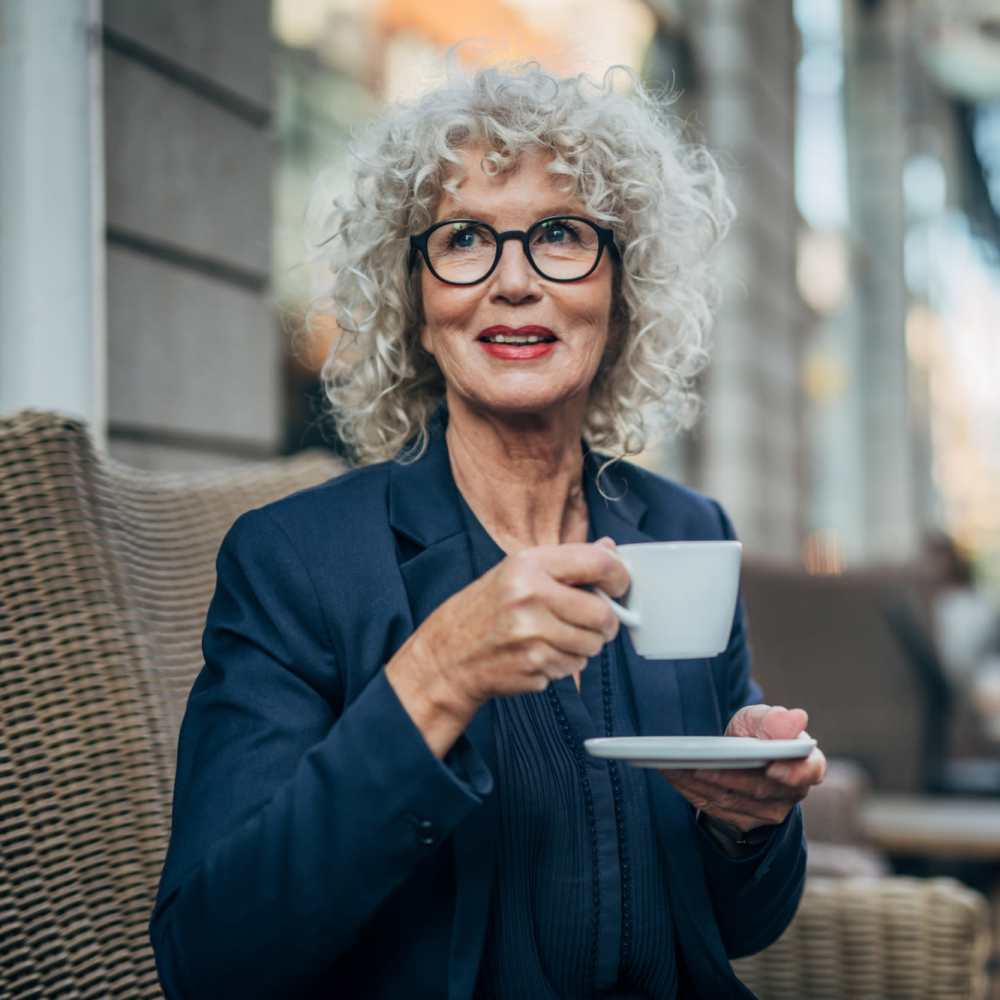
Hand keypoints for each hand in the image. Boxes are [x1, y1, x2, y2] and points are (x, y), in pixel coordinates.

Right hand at [385, 538, 628, 755]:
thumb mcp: (518, 571)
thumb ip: (566, 561)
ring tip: (558, 636)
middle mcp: (530, 596)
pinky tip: (542, 653)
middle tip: (595, 621)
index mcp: (529, 565)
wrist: (448, 654)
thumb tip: (610, 550)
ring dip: (585, 645)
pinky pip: (574, 667)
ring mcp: (531, 634)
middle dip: (606, 621)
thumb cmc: (486, 609)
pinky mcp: (533, 665)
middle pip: (601, 613)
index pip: (597, 564)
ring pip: (592, 645)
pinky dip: (566, 663)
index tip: (620, 585)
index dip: (619, 577)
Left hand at [660, 705, 826, 832]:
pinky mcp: (743, 821)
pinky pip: (715, 808)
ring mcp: (768, 811)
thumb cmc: (756, 733)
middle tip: (698, 763)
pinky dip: (691, 790)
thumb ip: (773, 720)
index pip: (809, 771)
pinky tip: (672, 773)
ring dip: (701, 783)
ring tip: (674, 765)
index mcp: (806, 763)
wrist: (740, 755)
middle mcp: (791, 793)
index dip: (793, 772)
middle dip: (727, 776)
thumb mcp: (761, 719)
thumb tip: (795, 718)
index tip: (772, 769)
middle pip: (760, 788)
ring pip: (732, 800)